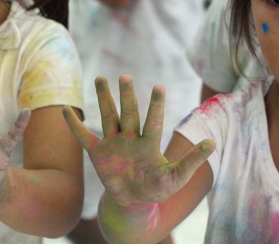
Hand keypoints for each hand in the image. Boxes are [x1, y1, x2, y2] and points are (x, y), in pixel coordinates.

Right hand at [63, 75, 214, 206]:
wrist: (134, 201)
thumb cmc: (156, 188)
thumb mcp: (176, 178)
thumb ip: (191, 162)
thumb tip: (212, 144)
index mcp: (149, 144)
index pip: (153, 122)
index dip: (156, 106)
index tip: (159, 87)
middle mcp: (131, 138)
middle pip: (129, 113)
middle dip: (127, 96)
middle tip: (125, 76)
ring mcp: (113, 143)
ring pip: (109, 117)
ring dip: (104, 99)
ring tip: (101, 78)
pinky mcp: (98, 153)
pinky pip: (84, 136)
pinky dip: (74, 125)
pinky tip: (66, 109)